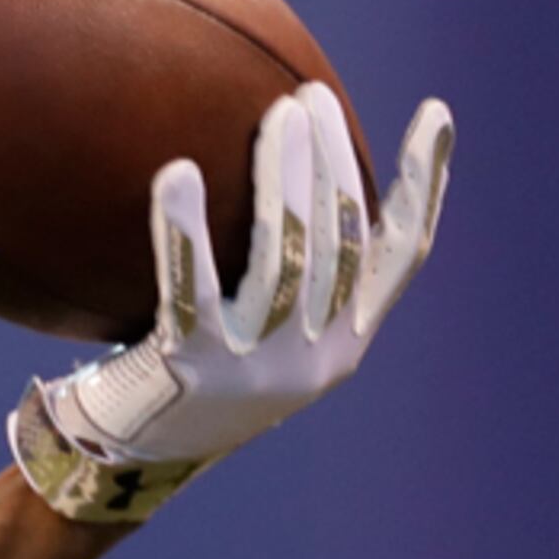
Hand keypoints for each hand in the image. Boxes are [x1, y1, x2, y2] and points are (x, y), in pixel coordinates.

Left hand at [7, 83, 454, 526]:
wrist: (125, 461)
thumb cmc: (186, 372)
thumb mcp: (253, 326)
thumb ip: (283, 267)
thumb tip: (289, 162)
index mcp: (344, 343)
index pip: (404, 253)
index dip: (424, 184)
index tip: (434, 113)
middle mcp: (315, 356)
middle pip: (339, 239)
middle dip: (331, 160)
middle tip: (309, 97)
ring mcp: (257, 366)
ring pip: (286, 255)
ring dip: (284, 177)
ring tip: (276, 115)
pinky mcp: (192, 370)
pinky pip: (192, 287)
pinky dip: (185, 228)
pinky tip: (177, 172)